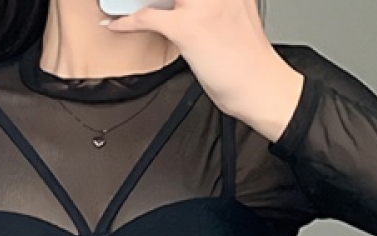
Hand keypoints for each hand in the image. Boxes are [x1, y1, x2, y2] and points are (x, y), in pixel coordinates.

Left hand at [99, 0, 296, 118]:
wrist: (261, 86)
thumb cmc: (248, 61)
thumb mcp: (235, 15)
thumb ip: (214, 4)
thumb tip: (184, 4)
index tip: (166, 1)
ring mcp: (202, 5)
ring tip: (122, 3)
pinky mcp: (188, 28)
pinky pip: (147, 17)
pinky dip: (126, 21)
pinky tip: (115, 22)